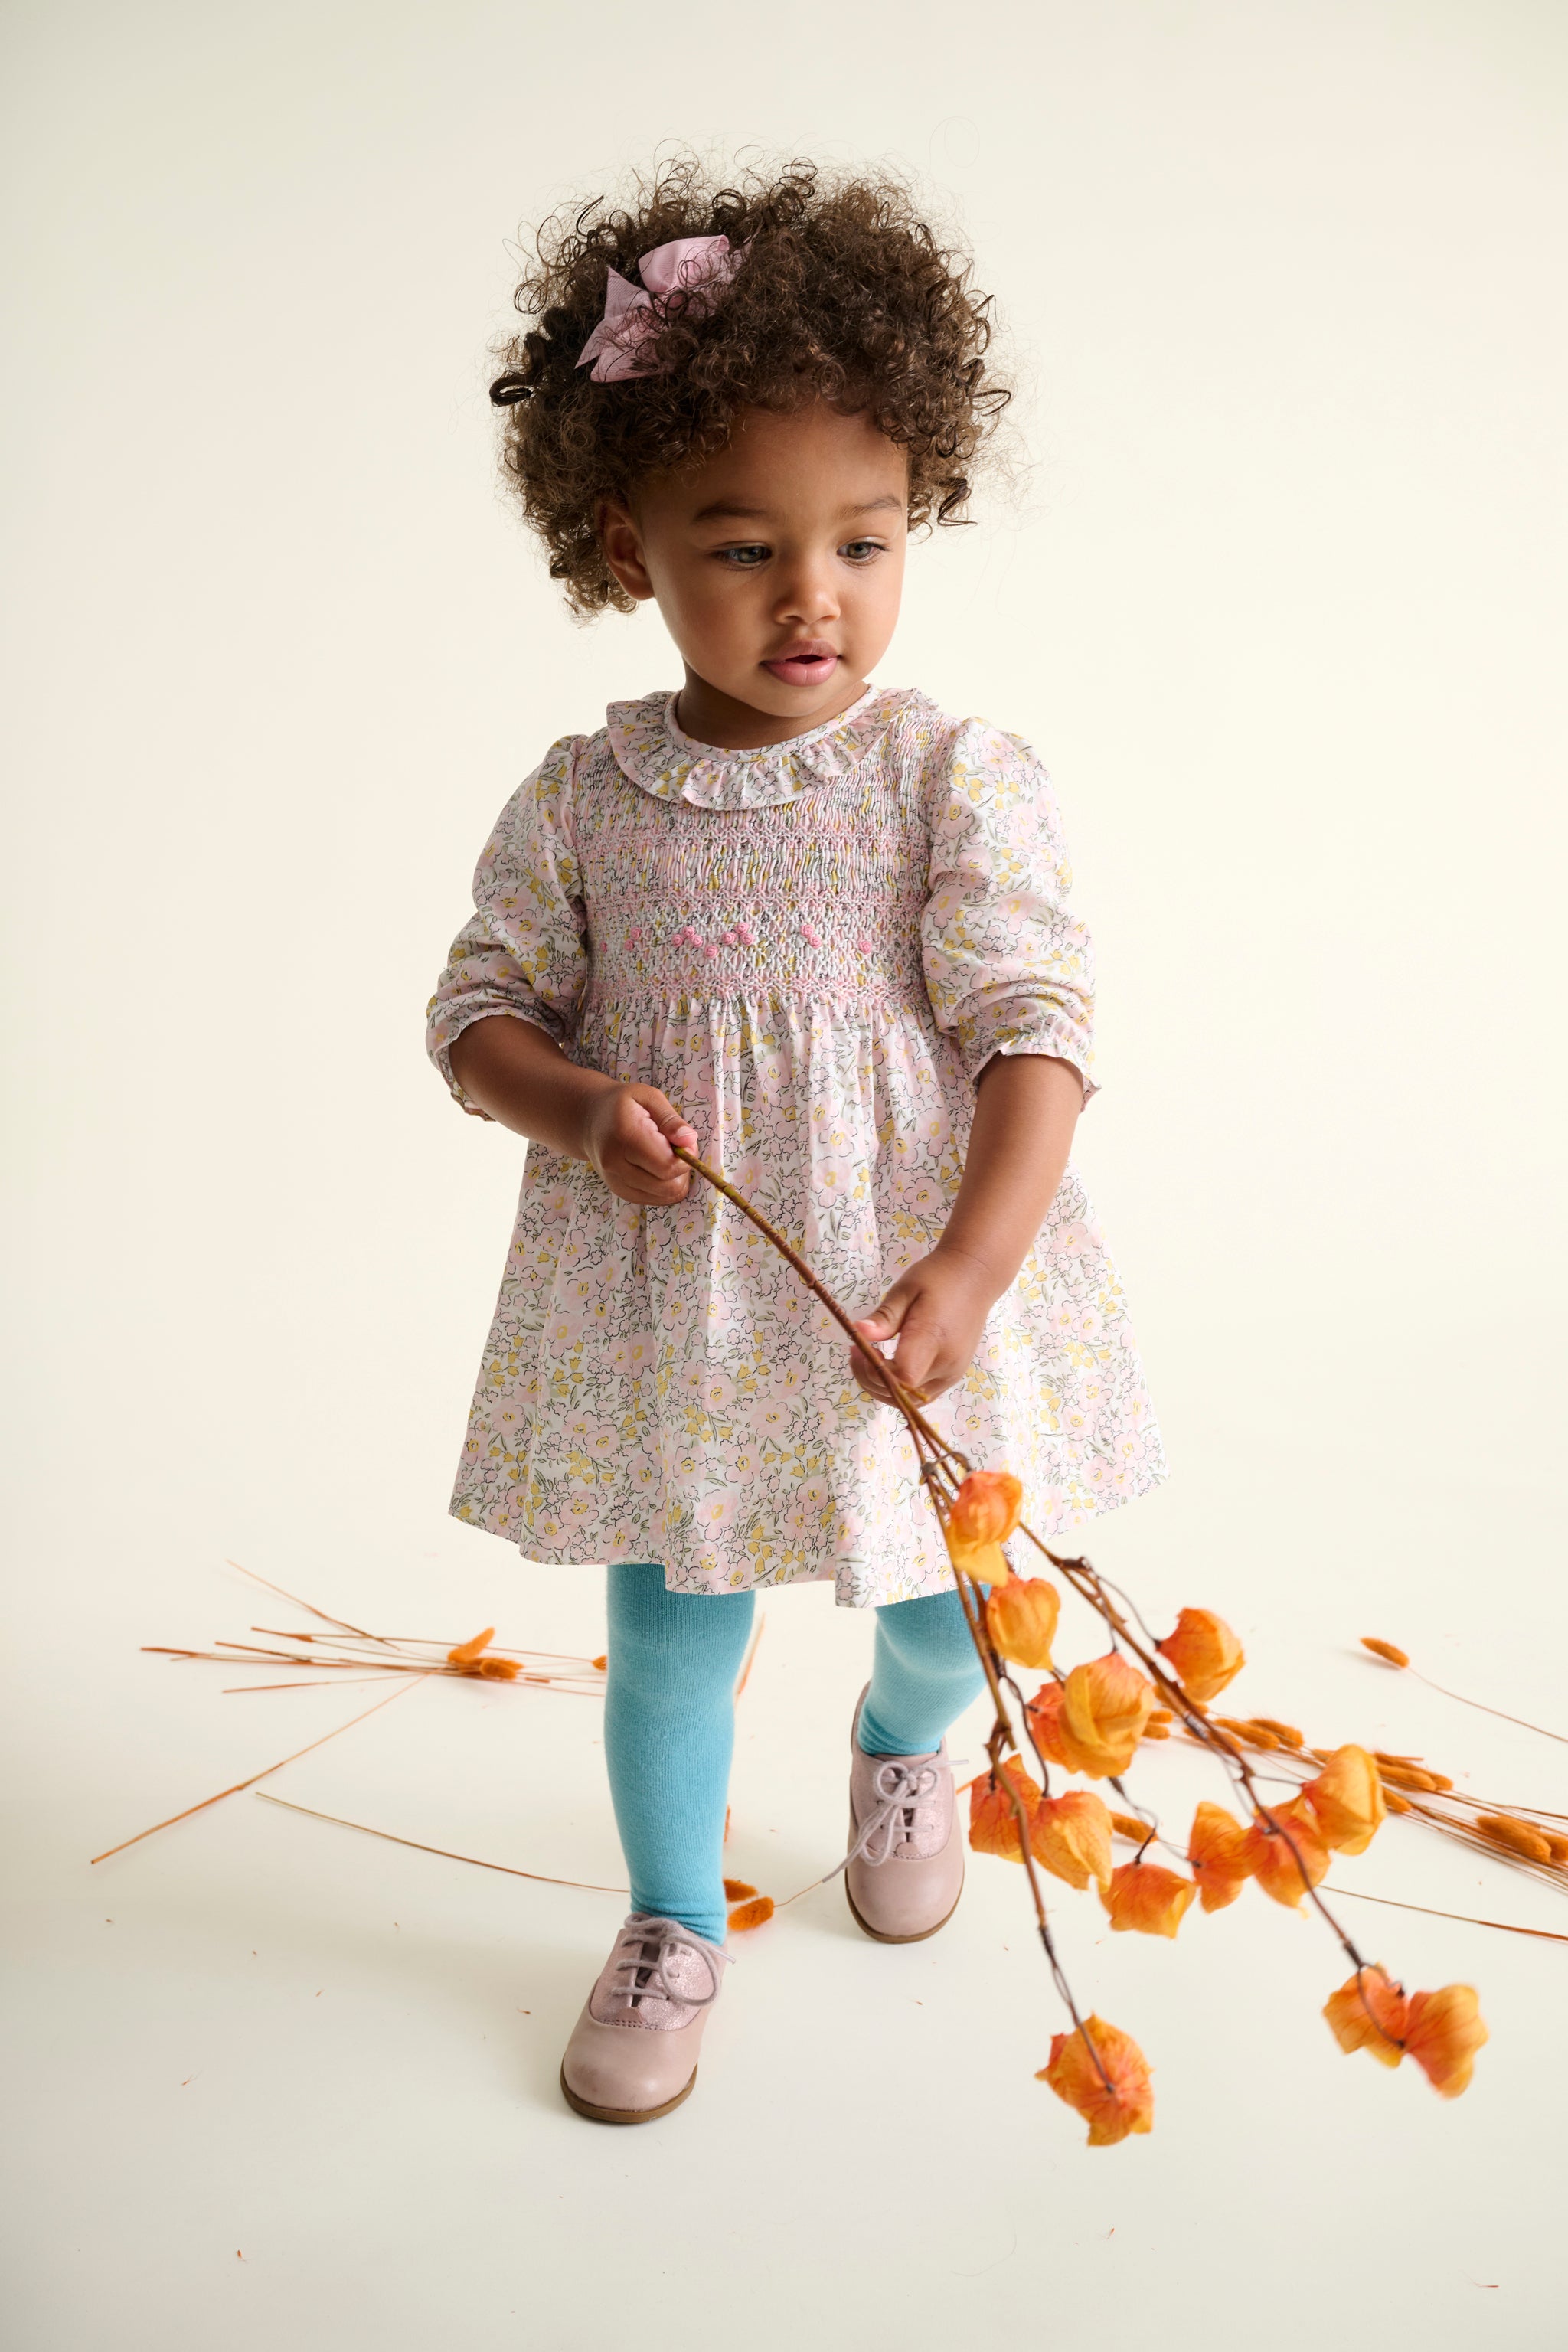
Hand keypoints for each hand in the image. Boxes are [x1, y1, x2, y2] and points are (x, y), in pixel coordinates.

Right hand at [579, 1083, 697, 1205]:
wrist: (590, 1121)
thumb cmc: (622, 1105)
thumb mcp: (648, 1096)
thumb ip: (670, 1119)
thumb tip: (689, 1140)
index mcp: (625, 1136)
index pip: (667, 1165)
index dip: (687, 1157)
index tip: (685, 1141)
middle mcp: (615, 1164)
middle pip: (668, 1185)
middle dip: (683, 1169)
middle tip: (677, 1148)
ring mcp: (616, 1182)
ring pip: (665, 1195)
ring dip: (676, 1179)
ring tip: (667, 1156)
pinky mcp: (620, 1191)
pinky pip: (656, 1199)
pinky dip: (665, 1186)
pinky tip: (659, 1167)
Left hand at [850, 1244, 1001, 1405]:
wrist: (975, 1277)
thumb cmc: (938, 1278)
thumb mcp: (906, 1289)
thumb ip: (884, 1317)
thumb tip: (858, 1333)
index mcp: (934, 1338)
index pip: (903, 1377)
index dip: (875, 1372)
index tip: (858, 1349)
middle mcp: (947, 1363)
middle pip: (903, 1393)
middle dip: (871, 1379)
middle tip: (856, 1352)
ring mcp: (953, 1373)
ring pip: (911, 1400)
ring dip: (883, 1388)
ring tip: (868, 1361)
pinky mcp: (953, 1375)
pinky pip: (921, 1394)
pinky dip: (899, 1388)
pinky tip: (887, 1366)